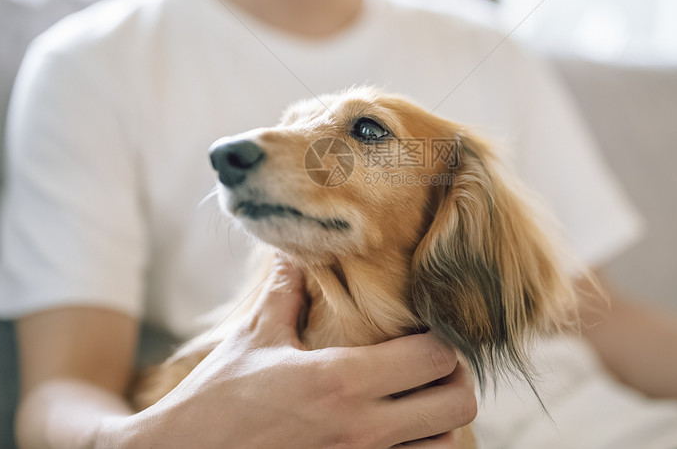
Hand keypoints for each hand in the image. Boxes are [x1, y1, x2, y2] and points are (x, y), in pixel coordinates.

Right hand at [102, 259, 476, 447]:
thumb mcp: (253, 338)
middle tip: (430, 366)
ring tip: (417, 401)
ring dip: (441, 421)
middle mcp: (362, 428)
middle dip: (453, 380)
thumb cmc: (218, 400)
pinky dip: (417, 448)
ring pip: (446, 445)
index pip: (436, 355)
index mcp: (342, 379)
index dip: (442, 339)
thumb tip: (294, 248)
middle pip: (458, 404)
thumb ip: (286, 290)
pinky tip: (396, 431)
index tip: (425, 329)